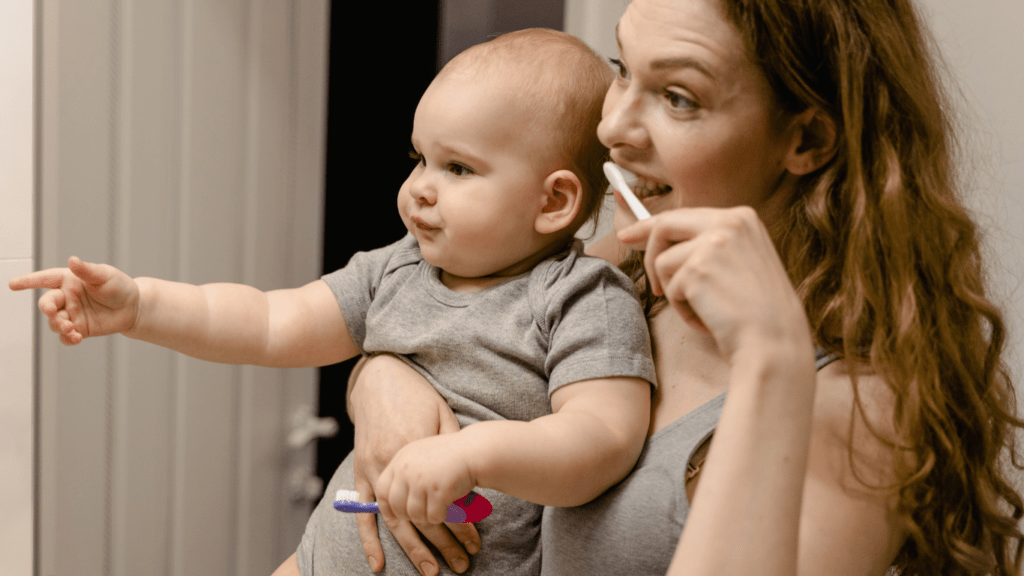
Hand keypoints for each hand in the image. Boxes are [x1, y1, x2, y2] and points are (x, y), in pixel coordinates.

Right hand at [7, 256, 139, 345]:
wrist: (133, 307)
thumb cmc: (118, 286)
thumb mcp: (105, 275)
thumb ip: (87, 270)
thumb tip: (73, 260)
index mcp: (69, 280)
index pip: (46, 279)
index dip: (29, 281)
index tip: (13, 284)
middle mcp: (67, 297)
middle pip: (47, 304)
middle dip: (47, 309)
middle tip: (55, 314)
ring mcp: (72, 314)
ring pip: (54, 322)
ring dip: (59, 326)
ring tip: (72, 328)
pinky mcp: (79, 329)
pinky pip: (66, 337)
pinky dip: (67, 339)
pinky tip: (76, 337)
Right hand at [349, 354, 480, 574]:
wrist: (379, 378)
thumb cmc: (416, 396)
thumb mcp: (441, 416)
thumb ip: (450, 446)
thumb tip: (470, 477)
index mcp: (416, 452)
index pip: (441, 498)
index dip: (460, 523)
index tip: (476, 541)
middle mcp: (393, 467)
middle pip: (420, 517)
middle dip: (441, 546)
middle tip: (460, 566)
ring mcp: (373, 471)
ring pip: (394, 520)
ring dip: (412, 549)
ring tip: (430, 571)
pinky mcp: (360, 472)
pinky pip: (363, 512)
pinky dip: (370, 539)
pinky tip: (378, 563)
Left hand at [375, 434, 475, 524]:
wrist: (474, 450)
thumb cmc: (449, 456)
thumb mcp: (419, 457)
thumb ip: (403, 474)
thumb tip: (386, 504)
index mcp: (400, 460)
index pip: (383, 491)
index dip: (389, 507)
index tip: (399, 515)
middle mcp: (406, 469)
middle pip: (397, 507)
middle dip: (410, 516)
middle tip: (425, 512)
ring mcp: (421, 479)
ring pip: (415, 515)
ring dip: (428, 516)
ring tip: (440, 506)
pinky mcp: (437, 490)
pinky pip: (433, 516)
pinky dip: (442, 516)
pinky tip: (450, 505)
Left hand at [617, 207, 812, 360]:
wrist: (775, 342)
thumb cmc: (760, 312)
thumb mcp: (743, 262)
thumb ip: (712, 245)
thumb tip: (668, 244)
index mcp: (742, 217)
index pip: (685, 215)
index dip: (653, 225)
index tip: (631, 232)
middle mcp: (728, 222)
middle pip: (666, 224)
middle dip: (646, 248)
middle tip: (636, 262)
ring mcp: (712, 243)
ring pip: (663, 262)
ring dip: (674, 291)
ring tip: (703, 310)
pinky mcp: (696, 270)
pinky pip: (669, 290)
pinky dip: (682, 310)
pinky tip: (707, 319)